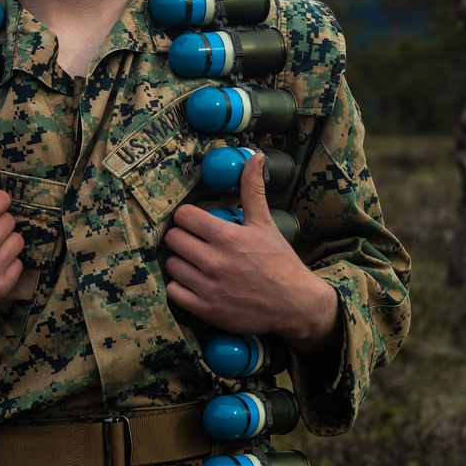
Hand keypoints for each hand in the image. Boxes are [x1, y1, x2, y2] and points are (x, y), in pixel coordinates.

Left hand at [162, 152, 340, 353]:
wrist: (294, 304)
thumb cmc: (279, 262)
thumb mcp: (265, 224)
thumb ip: (253, 190)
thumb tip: (255, 156)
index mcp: (226, 236)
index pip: (183, 216)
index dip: (187, 218)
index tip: (195, 224)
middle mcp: (214, 261)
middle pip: (173, 239)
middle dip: (182, 238)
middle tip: (194, 243)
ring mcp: (208, 287)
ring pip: (171, 265)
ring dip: (180, 263)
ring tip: (195, 263)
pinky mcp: (205, 309)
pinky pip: (173, 292)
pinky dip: (180, 287)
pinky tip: (194, 283)